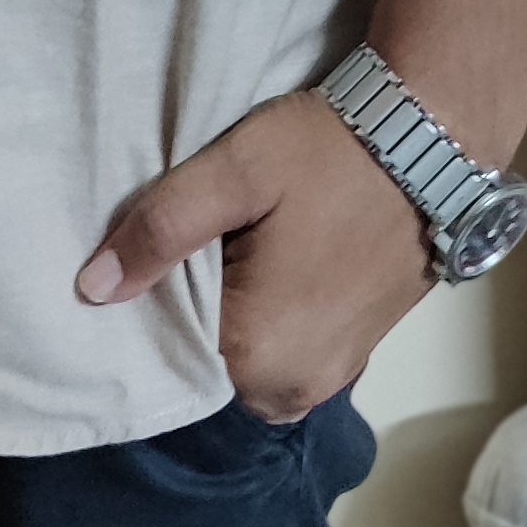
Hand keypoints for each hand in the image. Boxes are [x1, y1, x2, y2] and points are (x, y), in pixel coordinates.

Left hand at [76, 90, 432, 418]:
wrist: (433, 140)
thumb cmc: (331, 153)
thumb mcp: (236, 172)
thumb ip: (160, 231)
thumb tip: (93, 290)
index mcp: (258, 356)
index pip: (165, 354)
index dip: (147, 304)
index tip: (144, 257)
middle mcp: (295, 387)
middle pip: (207, 361)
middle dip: (188, 310)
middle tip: (186, 243)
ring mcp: (331, 375)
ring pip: (245, 358)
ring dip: (229, 312)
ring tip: (225, 247)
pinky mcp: (354, 354)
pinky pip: (284, 351)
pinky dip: (266, 316)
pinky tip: (262, 260)